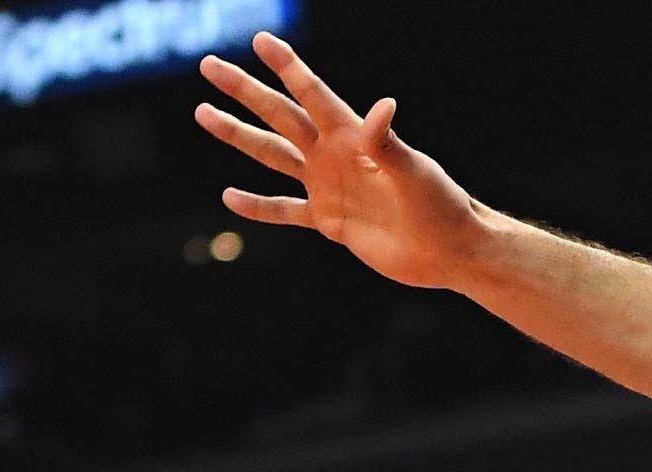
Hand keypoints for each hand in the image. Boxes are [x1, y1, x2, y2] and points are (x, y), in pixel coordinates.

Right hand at [195, 33, 478, 289]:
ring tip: (203, 113)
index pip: (312, 93)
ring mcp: (328, 187)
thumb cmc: (440, 204)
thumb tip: (383, 105)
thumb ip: (388, 142)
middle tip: (209, 65)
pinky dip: (259, 207)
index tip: (260, 40)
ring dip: (239, 135)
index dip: (287, 66)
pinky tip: (230, 197)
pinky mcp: (330, 221)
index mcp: (352, 136)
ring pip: (273, 156)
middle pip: (280, 115)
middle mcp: (334, 156)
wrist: (448, 250)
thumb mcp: (414, 171)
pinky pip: (286, 211)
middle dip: (245, 91)